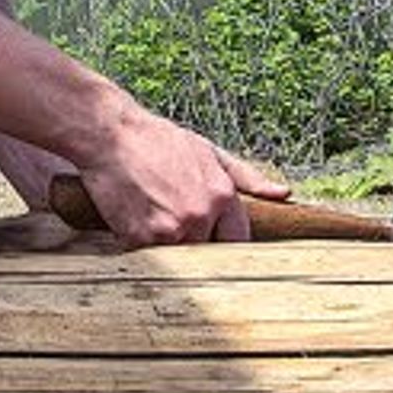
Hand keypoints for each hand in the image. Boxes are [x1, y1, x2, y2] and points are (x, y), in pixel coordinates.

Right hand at [76, 110, 286, 244]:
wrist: (110, 135)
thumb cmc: (157, 140)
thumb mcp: (209, 151)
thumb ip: (247, 177)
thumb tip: (283, 194)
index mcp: (221, 196)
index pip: (237, 239)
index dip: (225, 242)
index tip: (215, 242)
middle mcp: (200, 215)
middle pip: (207, 251)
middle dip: (193, 241)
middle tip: (174, 221)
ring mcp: (170, 228)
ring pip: (177, 256)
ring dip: (166, 245)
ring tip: (152, 215)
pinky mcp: (140, 237)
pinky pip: (147, 255)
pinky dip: (140, 242)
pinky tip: (133, 217)